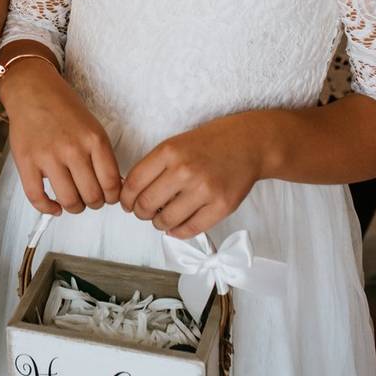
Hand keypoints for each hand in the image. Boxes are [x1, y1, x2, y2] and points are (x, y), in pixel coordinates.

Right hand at [0, 60, 122, 214]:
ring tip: (74, 202)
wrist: (32, 91)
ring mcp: (48, 157)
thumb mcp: (93, 127)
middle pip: (91, 196)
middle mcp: (72, 149)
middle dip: (94, 203)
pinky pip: (37, 197)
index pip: (111, 183)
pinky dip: (47, 208)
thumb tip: (113, 186)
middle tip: (91, 200)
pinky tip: (54, 207)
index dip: (112, 197)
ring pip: (68, 200)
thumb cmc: (63, 108)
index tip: (109, 197)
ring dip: (74, 207)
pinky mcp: (26, 162)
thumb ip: (102, 155)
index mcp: (94, 140)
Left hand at [120, 113, 266, 238]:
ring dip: (159, 224)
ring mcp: (205, 190)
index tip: (127, 204)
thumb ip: (153, 167)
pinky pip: (191, 229)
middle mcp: (185, 171)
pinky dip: (178, 232)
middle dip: (140, 213)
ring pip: (166, 221)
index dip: (126, 199)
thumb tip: (132, 195)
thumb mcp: (175, 144)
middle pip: (146, 204)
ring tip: (162, 219)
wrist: (250, 143)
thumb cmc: (208, 144)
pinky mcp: (222, 206)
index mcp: (169, 152)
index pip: (133, 184)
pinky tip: (176, 227)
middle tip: (144, 212)